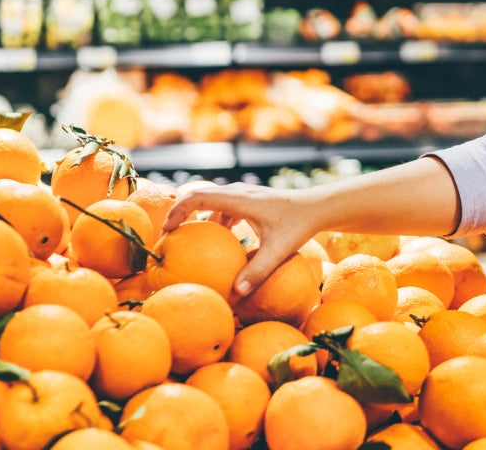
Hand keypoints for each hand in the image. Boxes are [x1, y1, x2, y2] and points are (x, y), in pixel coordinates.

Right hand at [163, 182, 322, 296]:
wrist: (318, 208)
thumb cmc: (299, 226)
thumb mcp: (278, 250)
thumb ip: (257, 271)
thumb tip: (235, 294)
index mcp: (239, 199)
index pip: (198, 197)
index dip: (178, 211)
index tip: (167, 230)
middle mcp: (238, 193)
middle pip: (199, 194)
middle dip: (180, 212)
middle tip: (168, 235)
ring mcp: (244, 195)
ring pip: (211, 200)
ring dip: (197, 215)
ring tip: (187, 239)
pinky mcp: (249, 201)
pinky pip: (223, 207)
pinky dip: (213, 220)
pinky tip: (216, 241)